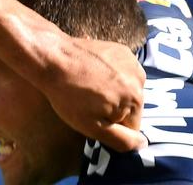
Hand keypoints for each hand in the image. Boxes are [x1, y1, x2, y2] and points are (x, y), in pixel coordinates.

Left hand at [38, 36, 145, 151]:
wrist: (50, 58)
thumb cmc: (67, 95)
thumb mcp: (92, 127)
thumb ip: (121, 140)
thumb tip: (142, 144)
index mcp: (136, 99)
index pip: (132, 126)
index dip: (111, 126)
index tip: (92, 115)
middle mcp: (139, 79)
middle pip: (130, 107)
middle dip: (112, 108)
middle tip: (87, 100)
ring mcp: (131, 61)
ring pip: (126, 89)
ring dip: (111, 91)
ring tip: (87, 86)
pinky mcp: (120, 50)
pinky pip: (121, 72)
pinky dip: (109, 74)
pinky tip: (90, 73)